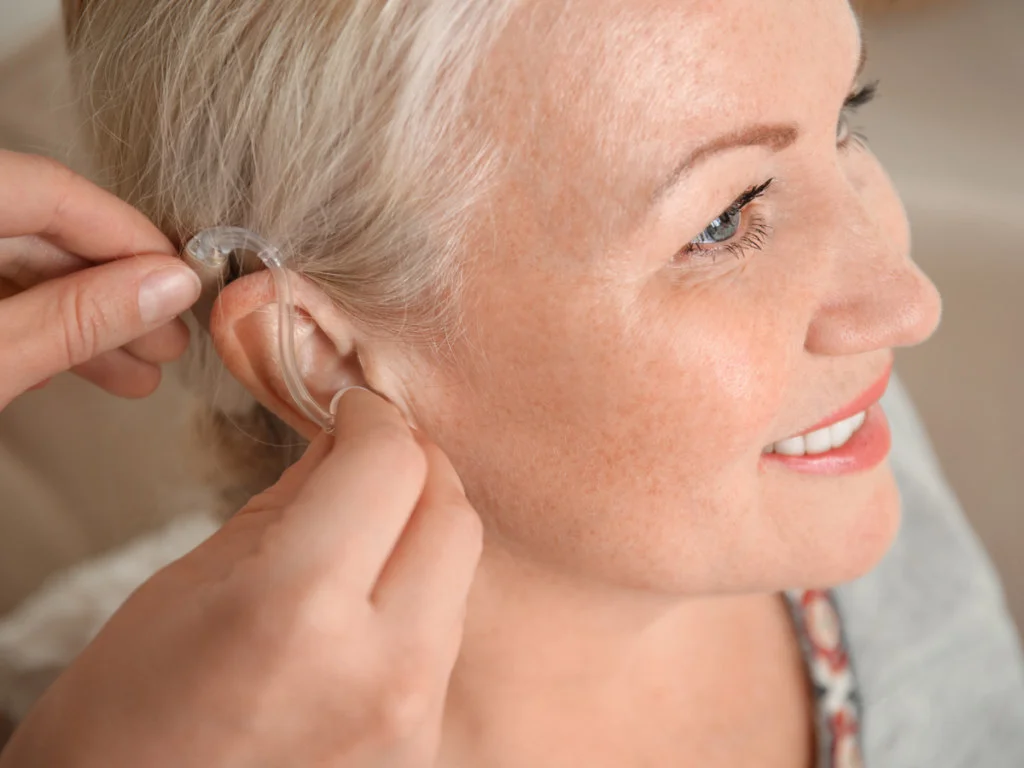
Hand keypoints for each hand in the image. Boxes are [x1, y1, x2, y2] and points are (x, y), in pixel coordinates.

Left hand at [0, 150, 200, 408]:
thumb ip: (77, 318)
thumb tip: (171, 287)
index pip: (51, 190)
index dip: (126, 234)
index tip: (182, 282)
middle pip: (36, 228)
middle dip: (108, 290)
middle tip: (166, 340)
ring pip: (11, 264)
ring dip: (76, 318)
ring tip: (135, 371)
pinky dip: (27, 322)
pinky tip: (63, 361)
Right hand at [0, 389, 481, 767]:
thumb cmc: (125, 718)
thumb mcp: (189, 582)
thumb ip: (287, 501)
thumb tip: (345, 443)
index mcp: (298, 609)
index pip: (390, 464)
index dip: (372, 417)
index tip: (351, 410)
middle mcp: (380, 667)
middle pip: (451, 513)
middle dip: (414, 462)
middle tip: (369, 452)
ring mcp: (413, 716)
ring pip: (462, 570)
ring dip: (422, 524)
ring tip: (368, 518)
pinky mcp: (423, 744)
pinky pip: (447, 631)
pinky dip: (419, 586)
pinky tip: (372, 585)